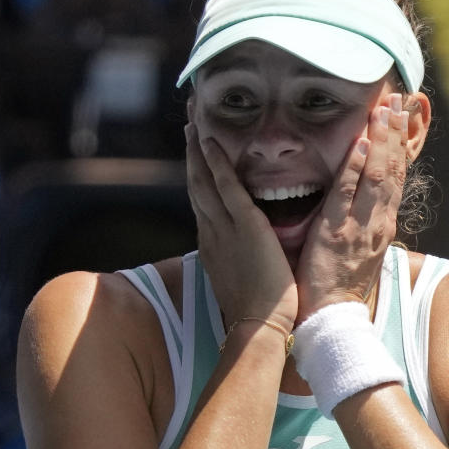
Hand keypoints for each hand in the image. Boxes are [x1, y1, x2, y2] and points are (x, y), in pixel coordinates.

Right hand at [185, 122, 296, 328]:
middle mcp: (212, 231)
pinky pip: (226, 186)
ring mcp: (224, 228)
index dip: (196, 172)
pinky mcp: (245, 226)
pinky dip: (217, 162)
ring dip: (198, 148)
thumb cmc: (258, 310)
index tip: (195, 150)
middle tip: (187, 121)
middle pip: (195, 183)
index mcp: (213, 243)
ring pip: (203, 180)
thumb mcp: (243, 277)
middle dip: (191, 152)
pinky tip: (211, 141)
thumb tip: (246, 250)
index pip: (202, 200)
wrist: (260, 327)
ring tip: (192, 120)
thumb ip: (242, 257)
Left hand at [295, 93, 407, 320]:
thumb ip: (364, 219)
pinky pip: (347, 195)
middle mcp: (378, 222)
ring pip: (377, 177)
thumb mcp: (361, 246)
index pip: (396, 176)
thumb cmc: (340, 283)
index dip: (399, 144)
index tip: (401, 115)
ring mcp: (360, 227)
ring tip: (383, 110)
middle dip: (396, 133)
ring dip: (380, 141)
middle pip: (393, 170)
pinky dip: (354, 168)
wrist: (332, 316)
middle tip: (398, 99)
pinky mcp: (336, 234)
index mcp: (383, 224)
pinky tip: (358, 144)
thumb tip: (365, 196)